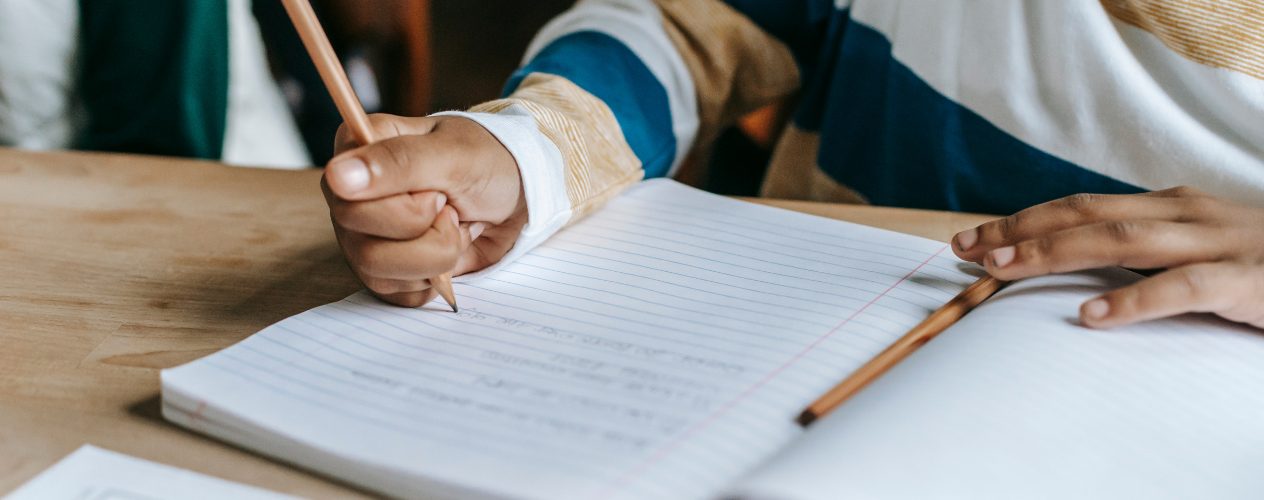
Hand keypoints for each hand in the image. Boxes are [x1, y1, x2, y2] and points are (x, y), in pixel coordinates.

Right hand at [323, 114, 527, 306]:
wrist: (519, 191)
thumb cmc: (486, 161)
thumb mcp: (452, 154)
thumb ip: (397, 162)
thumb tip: (337, 176)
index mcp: (355, 152)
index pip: (347, 201)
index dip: (404, 208)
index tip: (436, 191)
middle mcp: (350, 197)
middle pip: (363, 245)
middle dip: (428, 234)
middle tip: (451, 208)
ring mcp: (363, 236)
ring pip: (378, 273)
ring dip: (435, 256)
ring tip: (455, 227)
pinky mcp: (386, 270)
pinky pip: (397, 294)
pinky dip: (435, 278)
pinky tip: (450, 248)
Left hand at [951, 187, 1263, 328]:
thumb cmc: (1261, 262)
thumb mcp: (1195, 248)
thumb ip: (1143, 253)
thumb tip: (1070, 271)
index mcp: (1169, 206)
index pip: (1080, 207)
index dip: (1023, 220)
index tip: (972, 239)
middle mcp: (1185, 213)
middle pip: (1088, 215)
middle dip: (1021, 231)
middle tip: (968, 252)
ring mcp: (1216, 242)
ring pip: (1122, 241)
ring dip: (1056, 253)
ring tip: (1004, 271)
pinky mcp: (1246, 279)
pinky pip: (1183, 287)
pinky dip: (1133, 300)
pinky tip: (1092, 316)